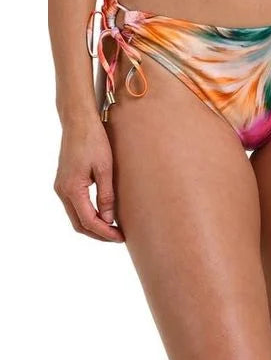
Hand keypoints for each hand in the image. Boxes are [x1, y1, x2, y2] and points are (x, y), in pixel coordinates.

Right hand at [54, 117, 124, 242]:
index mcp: (72, 189)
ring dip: (93, 226)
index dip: (105, 232)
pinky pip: (74, 207)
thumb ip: (106, 195)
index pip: (88, 221)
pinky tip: (103, 216)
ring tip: (113, 230)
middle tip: (119, 237)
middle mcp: (62, 191)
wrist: (78, 122)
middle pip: (79, 224)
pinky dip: (88, 216)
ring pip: (76, 217)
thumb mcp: (105, 169)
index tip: (120, 237)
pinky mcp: (64, 183)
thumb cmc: (94, 141)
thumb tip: (109, 219)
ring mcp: (61, 187)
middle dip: (99, 234)